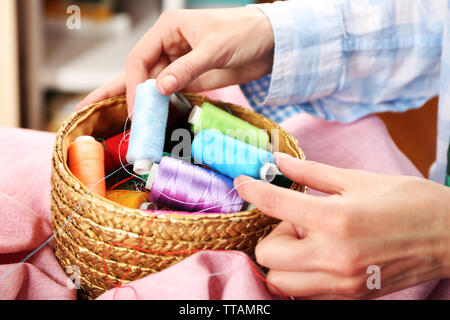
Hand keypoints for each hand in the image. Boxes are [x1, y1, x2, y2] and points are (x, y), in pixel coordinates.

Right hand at [75, 7, 273, 112]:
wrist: (270, 42)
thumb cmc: (244, 34)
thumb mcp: (214, 49)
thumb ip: (186, 69)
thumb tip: (158, 88)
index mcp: (169, 29)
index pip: (139, 58)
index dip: (132, 84)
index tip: (134, 107)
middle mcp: (169, 45)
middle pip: (138, 72)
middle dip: (120, 91)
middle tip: (92, 110)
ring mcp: (179, 62)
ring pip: (151, 84)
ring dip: (139, 102)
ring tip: (121, 120)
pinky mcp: (191, 77)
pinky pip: (169, 91)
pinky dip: (159, 104)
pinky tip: (148, 116)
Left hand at [235, 153, 449, 298]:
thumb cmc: (409, 201)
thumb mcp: (358, 179)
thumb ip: (311, 173)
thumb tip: (279, 161)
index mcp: (335, 219)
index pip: (274, 204)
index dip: (252, 189)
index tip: (243, 182)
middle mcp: (333, 256)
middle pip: (266, 255)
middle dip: (270, 235)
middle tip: (294, 221)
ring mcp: (341, 282)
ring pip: (279, 281)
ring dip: (281, 259)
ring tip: (306, 240)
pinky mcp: (350, 296)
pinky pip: (304, 292)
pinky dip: (298, 274)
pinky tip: (318, 254)